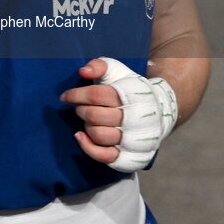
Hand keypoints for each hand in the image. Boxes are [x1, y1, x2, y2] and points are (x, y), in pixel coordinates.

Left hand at [62, 57, 178, 171]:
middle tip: (80, 107)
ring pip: (99, 135)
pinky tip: (80, 136)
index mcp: (132, 94)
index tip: (65, 96)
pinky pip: (106, 157)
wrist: (158, 109)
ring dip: (87, 126)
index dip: (76, 95)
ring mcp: (135, 139)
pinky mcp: (133, 156)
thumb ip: (100, 66)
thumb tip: (83, 72)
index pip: (97, 95)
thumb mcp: (117, 71)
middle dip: (81, 110)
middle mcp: (136, 118)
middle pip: (95, 116)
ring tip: (88, 120)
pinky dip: (88, 148)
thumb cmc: (130, 88)